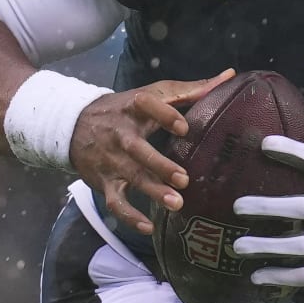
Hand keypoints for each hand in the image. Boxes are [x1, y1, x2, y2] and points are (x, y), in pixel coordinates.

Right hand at [71, 71, 233, 232]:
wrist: (73, 125)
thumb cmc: (125, 109)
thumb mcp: (152, 94)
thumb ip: (190, 89)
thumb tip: (229, 75)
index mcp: (133, 108)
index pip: (146, 106)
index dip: (164, 115)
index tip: (184, 128)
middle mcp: (120, 134)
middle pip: (138, 149)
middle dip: (159, 165)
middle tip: (184, 179)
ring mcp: (111, 160)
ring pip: (129, 177)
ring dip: (151, 192)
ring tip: (175, 204)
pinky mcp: (104, 181)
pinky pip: (115, 202)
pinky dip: (129, 217)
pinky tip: (148, 227)